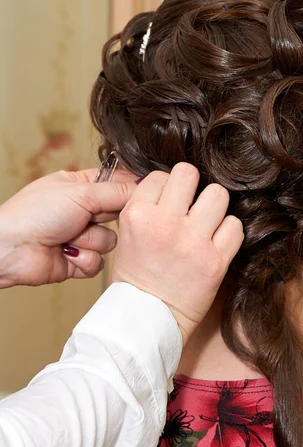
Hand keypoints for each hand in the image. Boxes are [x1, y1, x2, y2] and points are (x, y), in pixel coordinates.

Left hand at [0, 169, 136, 287]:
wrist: (10, 249)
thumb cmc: (34, 213)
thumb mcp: (81, 193)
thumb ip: (117, 191)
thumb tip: (145, 187)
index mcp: (80, 186)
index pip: (117, 183)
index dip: (130, 189)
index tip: (143, 193)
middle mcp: (83, 211)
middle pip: (118, 214)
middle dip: (104, 218)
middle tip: (90, 217)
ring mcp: (80, 236)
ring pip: (111, 241)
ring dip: (90, 241)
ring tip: (68, 238)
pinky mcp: (79, 260)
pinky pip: (99, 263)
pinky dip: (84, 259)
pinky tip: (66, 254)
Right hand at [113, 163, 243, 345]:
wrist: (146, 320)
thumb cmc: (136, 278)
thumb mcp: (126, 234)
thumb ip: (147, 206)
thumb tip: (172, 182)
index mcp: (137, 215)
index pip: (160, 175)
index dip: (167, 188)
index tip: (169, 203)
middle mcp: (164, 224)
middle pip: (189, 174)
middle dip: (192, 187)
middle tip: (191, 206)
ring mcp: (192, 242)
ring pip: (218, 194)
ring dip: (214, 208)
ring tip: (206, 224)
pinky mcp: (215, 261)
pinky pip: (235, 226)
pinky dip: (228, 232)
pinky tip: (216, 243)